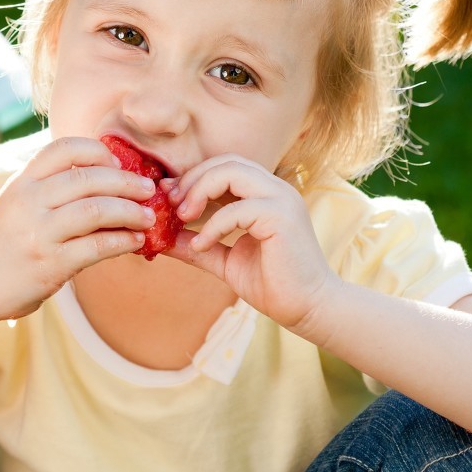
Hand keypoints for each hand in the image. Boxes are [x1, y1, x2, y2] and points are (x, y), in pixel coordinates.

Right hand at [0, 136, 155, 320]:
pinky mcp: (50, 264)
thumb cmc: (3, 242)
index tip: (117, 161)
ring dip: (131, 211)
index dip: (96, 150)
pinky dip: (123, 241)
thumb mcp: (17, 203)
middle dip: (127, 181)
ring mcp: (39, 233)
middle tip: (149, 189)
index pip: (63, 148)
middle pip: (88, 178)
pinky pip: (97, 246)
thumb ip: (49, 188)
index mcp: (22, 181)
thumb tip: (106, 176)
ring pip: (97, 209)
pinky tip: (135, 241)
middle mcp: (29, 202)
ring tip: (148, 216)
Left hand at [165, 154, 337, 330]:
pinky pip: (237, 209)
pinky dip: (213, 224)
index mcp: (265, 193)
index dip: (194, 177)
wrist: (309, 309)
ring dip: (199, 190)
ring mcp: (281, 199)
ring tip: (182, 216)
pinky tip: (202, 244)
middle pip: (226, 162)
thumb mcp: (224, 259)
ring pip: (232, 172)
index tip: (168, 195)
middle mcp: (275, 189)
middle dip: (192, 179)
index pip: (225, 166)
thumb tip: (162, 239)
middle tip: (171, 204)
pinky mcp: (281, 217)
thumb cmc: (272, 284)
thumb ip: (196, 244)